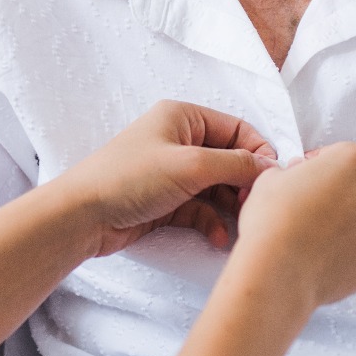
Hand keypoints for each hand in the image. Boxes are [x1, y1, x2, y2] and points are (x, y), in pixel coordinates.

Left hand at [52, 99, 278, 255]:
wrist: (83, 216)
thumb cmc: (130, 178)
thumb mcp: (190, 165)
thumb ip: (235, 164)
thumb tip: (270, 167)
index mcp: (183, 117)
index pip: (236, 129)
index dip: (258, 152)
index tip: (272, 179)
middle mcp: (180, 141)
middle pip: (229, 160)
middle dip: (244, 184)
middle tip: (254, 207)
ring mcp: (173, 172)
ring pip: (217, 188)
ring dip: (231, 207)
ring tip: (242, 226)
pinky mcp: (167, 201)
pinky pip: (201, 209)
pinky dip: (213, 221)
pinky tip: (219, 238)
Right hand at [227, 141, 355, 309]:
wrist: (279, 271)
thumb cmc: (276, 220)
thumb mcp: (274, 175)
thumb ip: (296, 172)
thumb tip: (300, 180)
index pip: (342, 155)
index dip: (319, 166)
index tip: (307, 178)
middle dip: (341, 194)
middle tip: (311, 206)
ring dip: (348, 223)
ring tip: (316, 234)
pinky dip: (350, 253)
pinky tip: (324, 255)